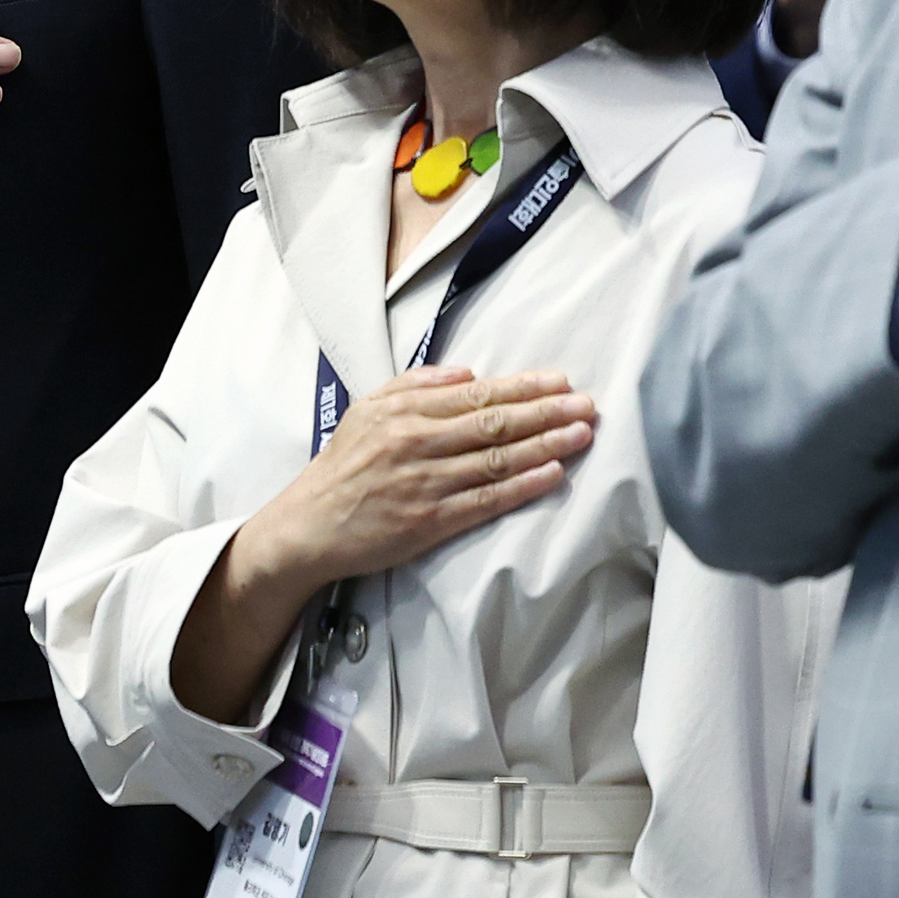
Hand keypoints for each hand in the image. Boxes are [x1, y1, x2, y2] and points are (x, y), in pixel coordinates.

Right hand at [168, 368, 592, 717]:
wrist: (310, 524)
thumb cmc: (343, 465)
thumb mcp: (368, 409)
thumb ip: (415, 385)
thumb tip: (467, 373)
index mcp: (404, 412)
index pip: (476, 396)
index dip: (522, 388)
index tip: (560, 382)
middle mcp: (417, 443)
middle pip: (494, 424)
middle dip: (546, 413)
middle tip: (588, 405)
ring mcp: (426, 484)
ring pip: (496, 460)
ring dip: (545, 446)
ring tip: (582, 436)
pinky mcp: (430, 522)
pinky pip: (485, 501)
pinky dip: (521, 487)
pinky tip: (552, 476)